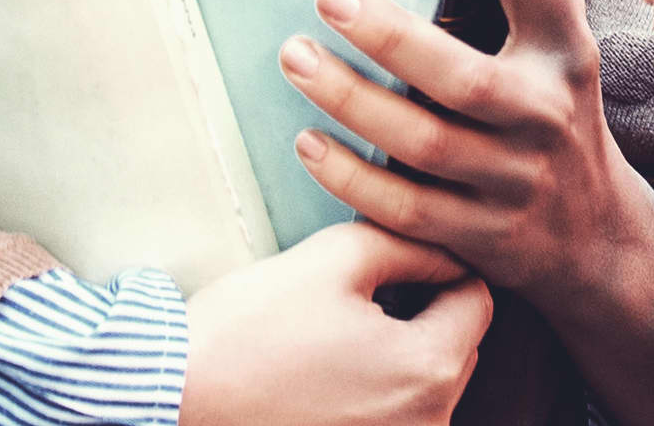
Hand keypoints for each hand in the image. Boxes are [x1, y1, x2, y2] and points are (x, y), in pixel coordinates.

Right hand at [177, 223, 491, 425]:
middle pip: (456, 348)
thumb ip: (410, 245)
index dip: (439, 267)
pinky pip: (392, 417)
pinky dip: (370, 393)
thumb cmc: (248, 330)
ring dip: (396, 355)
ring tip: (331, 339)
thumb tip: (449, 254)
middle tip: (355, 298)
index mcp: (429, 370)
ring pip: (424, 384)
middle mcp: (428, 425)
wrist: (174, 398)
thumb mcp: (335, 257)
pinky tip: (322, 376)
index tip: (392, 262)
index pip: (478, 299)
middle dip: (421, 315)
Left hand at [286, 0, 653, 352]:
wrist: (597, 238)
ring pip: (423, 144)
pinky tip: (308, 142)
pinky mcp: (482, 237)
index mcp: (565, 50)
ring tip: (296, 57)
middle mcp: (546, 114)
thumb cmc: (549, 118)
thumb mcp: (553, 53)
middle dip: (390, 35)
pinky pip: (406, 209)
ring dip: (351, 101)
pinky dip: (352, 178)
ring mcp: (515, 181)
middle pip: (463, 78)